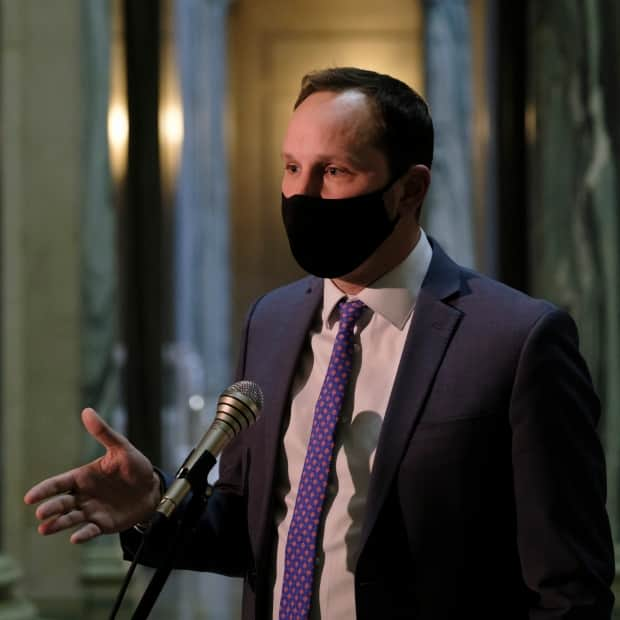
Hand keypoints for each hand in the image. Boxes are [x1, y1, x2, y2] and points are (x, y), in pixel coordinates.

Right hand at [24, 408, 161, 543]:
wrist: (152, 488)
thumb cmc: (135, 467)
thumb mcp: (121, 448)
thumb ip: (104, 432)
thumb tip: (87, 411)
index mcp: (83, 477)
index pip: (59, 483)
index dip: (44, 490)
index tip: (30, 497)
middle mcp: (84, 495)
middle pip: (62, 502)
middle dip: (50, 507)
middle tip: (41, 512)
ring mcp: (92, 511)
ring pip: (71, 518)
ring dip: (59, 524)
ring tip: (46, 528)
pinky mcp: (104, 524)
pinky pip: (91, 530)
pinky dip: (83, 534)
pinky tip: (76, 537)